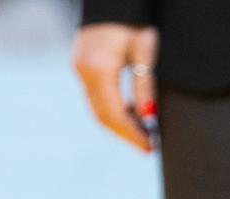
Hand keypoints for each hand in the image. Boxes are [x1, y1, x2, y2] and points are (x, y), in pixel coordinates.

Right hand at [72, 23, 158, 153]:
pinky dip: (112, 111)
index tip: (150, 148)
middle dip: (125, 135)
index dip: (133, 134)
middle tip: (148, 148)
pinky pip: (95, 97)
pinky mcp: (81, 65)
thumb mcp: (144, 51)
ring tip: (143, 134)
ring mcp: (79, 68)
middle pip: (102, 116)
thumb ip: (144, 86)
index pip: (115, 114)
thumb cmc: (134, 19)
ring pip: (96, 109)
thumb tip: (149, 119)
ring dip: (118, 125)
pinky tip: (131, 115)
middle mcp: (83, 71)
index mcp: (98, 68)